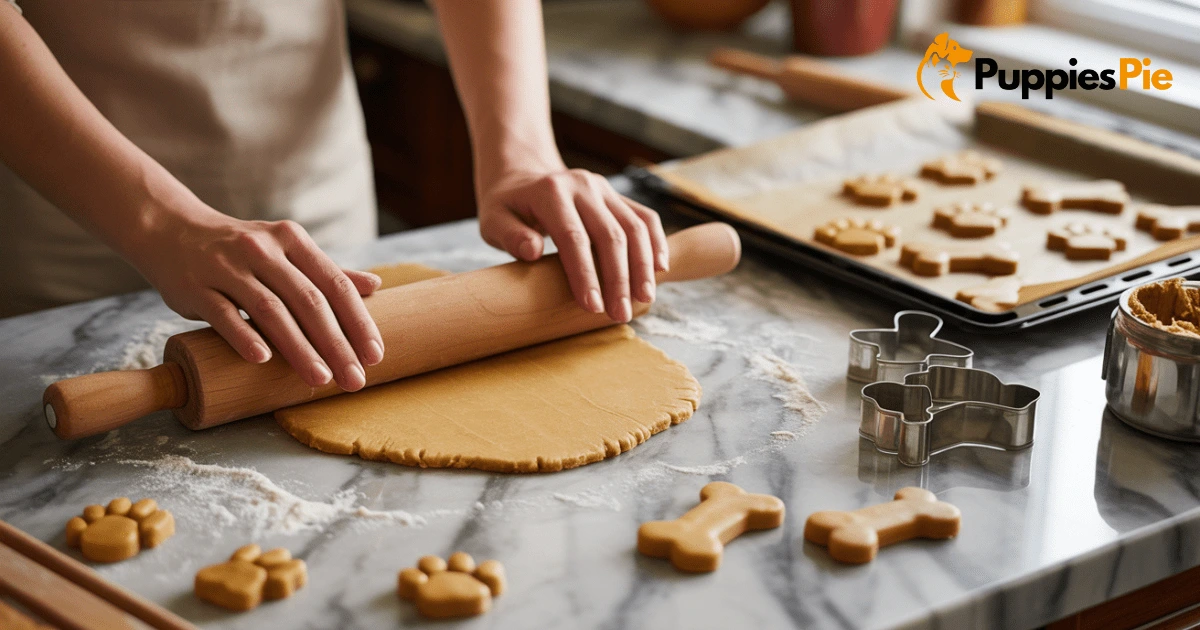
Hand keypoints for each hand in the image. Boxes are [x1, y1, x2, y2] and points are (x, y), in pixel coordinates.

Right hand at [131, 210, 384, 390]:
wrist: (170, 229)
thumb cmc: (239, 249)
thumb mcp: (284, 249)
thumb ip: (325, 270)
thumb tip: (375, 285)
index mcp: (291, 240)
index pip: (334, 283)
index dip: (357, 321)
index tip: (374, 356)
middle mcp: (262, 249)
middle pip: (307, 301)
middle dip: (335, 344)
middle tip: (354, 379)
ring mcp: (226, 267)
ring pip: (270, 310)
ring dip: (298, 347)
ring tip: (319, 379)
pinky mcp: (195, 287)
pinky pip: (223, 314)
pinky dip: (243, 336)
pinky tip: (262, 360)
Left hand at [477, 168, 668, 321]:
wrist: (523, 177)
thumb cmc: (507, 207)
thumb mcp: (493, 220)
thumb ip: (509, 235)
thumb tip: (532, 251)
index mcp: (550, 192)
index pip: (573, 236)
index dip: (585, 273)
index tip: (592, 306)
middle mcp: (582, 185)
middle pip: (610, 234)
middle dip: (618, 278)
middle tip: (620, 314)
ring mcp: (604, 189)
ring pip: (634, 226)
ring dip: (642, 265)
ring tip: (644, 299)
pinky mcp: (617, 196)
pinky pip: (645, 218)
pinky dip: (656, 243)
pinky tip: (660, 270)